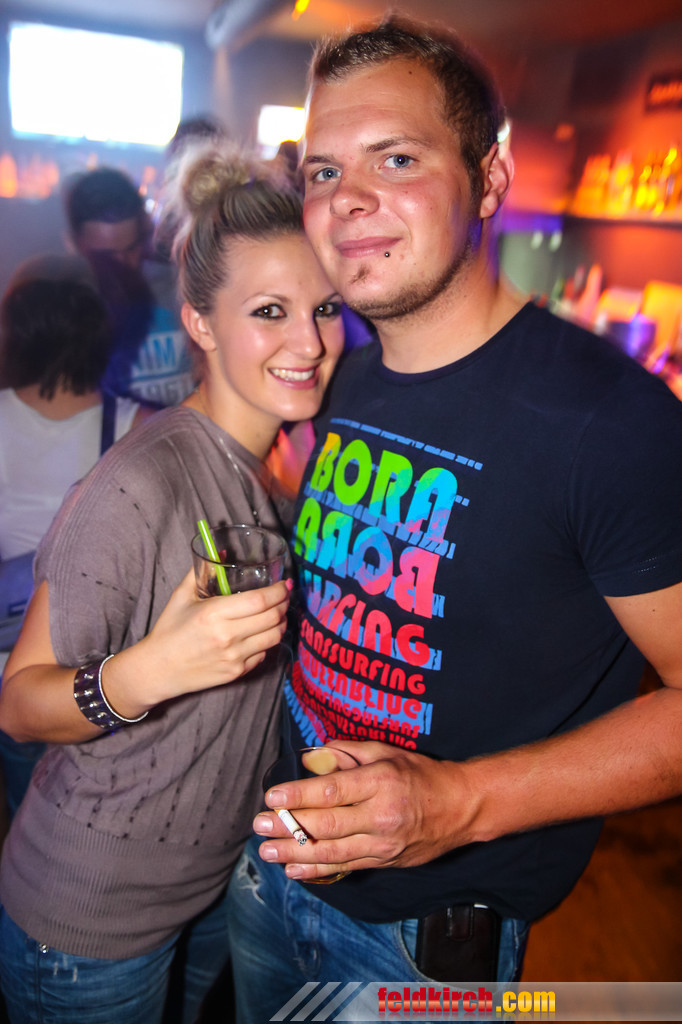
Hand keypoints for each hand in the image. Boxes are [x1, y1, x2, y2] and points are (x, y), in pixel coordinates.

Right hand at [108, 570, 290, 711]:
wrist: (158, 669)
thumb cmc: (169, 630)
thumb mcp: (181, 596)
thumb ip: (202, 571)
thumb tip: (223, 552)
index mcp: (214, 613)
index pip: (260, 600)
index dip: (278, 591)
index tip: (284, 584)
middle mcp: (227, 636)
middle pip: (273, 618)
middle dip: (284, 604)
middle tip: (283, 596)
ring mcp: (234, 657)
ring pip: (274, 637)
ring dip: (281, 623)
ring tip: (278, 614)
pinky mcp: (236, 673)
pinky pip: (264, 654)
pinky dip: (267, 642)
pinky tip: (262, 633)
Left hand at [253, 740, 474, 879]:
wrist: (461, 807)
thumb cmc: (421, 774)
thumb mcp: (389, 752)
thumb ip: (350, 751)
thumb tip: (314, 754)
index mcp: (380, 782)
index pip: (331, 791)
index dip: (299, 796)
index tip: (272, 797)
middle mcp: (381, 815)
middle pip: (326, 825)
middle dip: (288, 827)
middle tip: (259, 825)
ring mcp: (383, 843)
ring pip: (332, 853)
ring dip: (295, 854)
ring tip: (267, 851)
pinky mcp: (385, 860)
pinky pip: (346, 868)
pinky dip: (317, 871)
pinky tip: (294, 870)